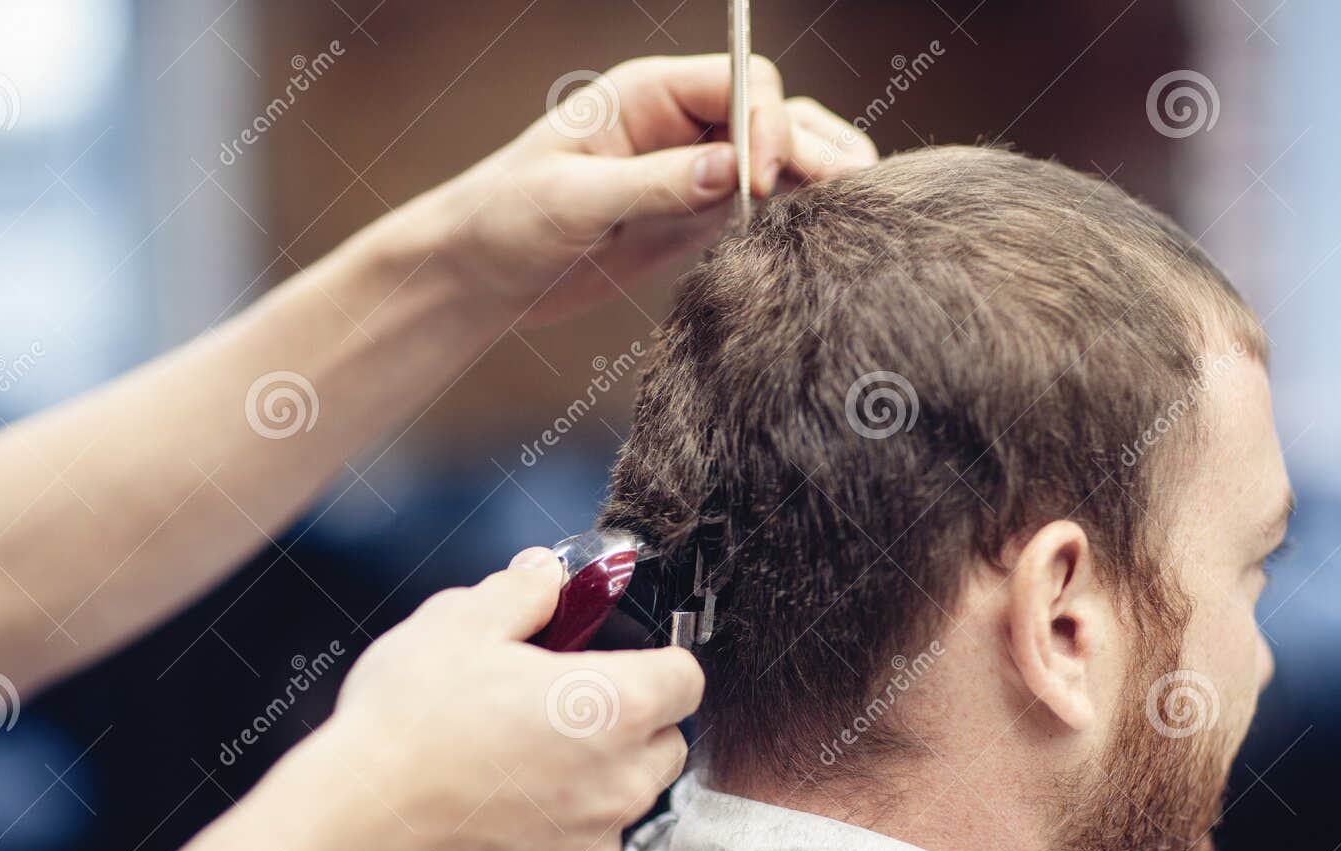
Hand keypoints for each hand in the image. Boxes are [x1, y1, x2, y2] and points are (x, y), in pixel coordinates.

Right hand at [279, 547, 702, 850]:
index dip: (657, 664)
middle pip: (665, 746)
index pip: (687, 680)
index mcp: (617, 706)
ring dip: (595, 782)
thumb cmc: (409, 722)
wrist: (356, 824)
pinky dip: (555, 833)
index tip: (622, 662)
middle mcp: (621, 781)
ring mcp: (590, 842)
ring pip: (623, 803)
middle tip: (566, 709)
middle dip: (633, 725)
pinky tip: (500, 810)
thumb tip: (546, 575)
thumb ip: (522, 592)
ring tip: (524, 760)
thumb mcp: (460, 623)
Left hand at [394, 53, 877, 335]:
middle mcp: (685, 124)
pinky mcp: (701, 220)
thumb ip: (655, 184)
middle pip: (779, 117)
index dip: (768, 126)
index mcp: (651, 95)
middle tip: (850, 198)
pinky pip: (765, 210)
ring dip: (819, 181)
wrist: (483, 275)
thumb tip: (730, 173)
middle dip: (815, 150)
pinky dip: (797, 220)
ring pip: (783, 161)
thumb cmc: (507, 221)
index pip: (744, 85)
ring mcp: (699, 171)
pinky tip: (822, 243)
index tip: (762, 185)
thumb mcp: (573, 201)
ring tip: (858, 215)